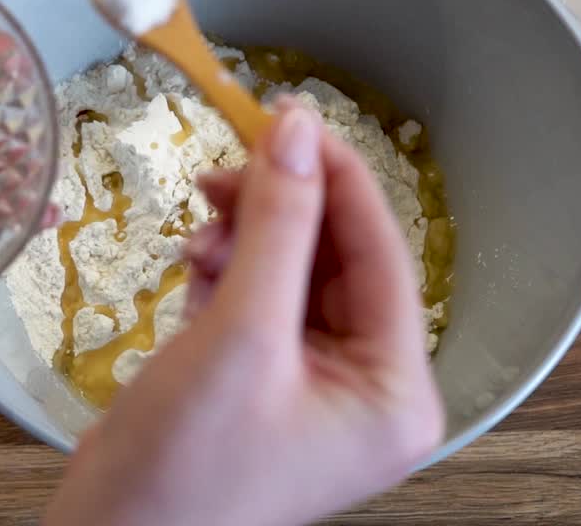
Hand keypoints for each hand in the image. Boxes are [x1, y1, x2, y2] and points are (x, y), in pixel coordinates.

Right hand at [44, 100, 444, 525]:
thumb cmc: (186, 464)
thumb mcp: (241, 333)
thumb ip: (277, 223)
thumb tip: (298, 127)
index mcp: (395, 391)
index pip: (382, 255)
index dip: (337, 179)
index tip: (292, 116)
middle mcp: (363, 389)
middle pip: (333, 260)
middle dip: (279, 210)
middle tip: (226, 164)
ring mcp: (308, 388)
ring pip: (288, 273)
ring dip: (244, 239)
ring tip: (198, 232)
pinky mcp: (256, 383)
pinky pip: (255, 302)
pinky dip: (224, 273)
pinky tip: (194, 264)